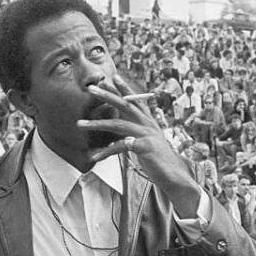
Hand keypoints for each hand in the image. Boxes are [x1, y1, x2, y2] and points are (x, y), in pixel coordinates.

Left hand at [78, 77, 201, 216]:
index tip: (112, 77)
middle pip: (125, 105)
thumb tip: (124, 134)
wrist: (175, 178)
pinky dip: (107, 151)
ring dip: (97, 124)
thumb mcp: (148, 144)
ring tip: (80, 124)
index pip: (135, 101)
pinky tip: (95, 156)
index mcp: (149, 122)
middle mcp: (148, 125)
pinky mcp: (145, 148)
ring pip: (118, 124)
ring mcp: (147, 135)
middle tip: (91, 88)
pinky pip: (121, 147)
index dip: (124, 88)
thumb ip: (137, 136)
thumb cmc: (158, 162)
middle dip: (107, 95)